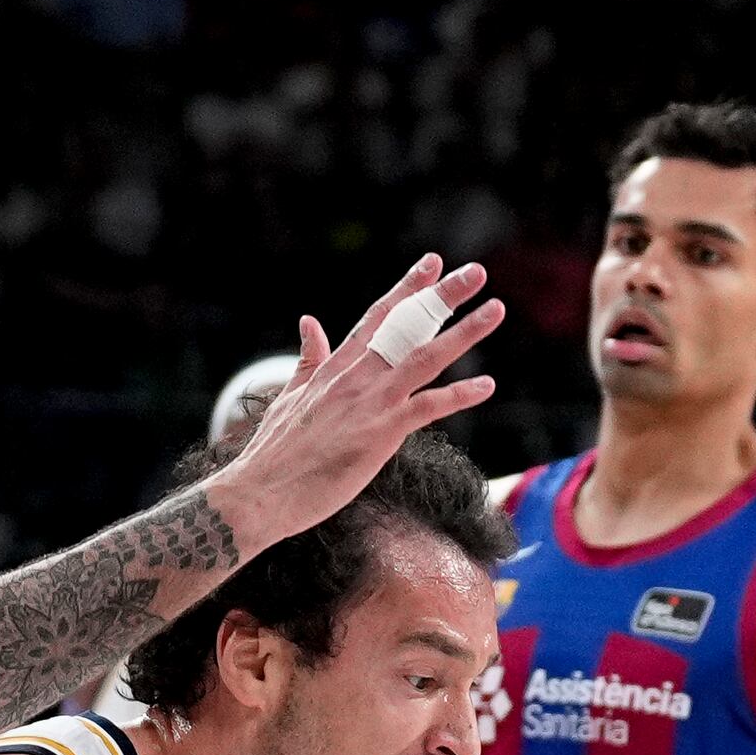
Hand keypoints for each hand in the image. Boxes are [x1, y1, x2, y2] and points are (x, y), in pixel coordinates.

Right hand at [208, 257, 505, 545]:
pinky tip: (487, 385)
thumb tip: (308, 321)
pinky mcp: (380, 433)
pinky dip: (458, 395)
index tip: (432, 263)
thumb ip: (308, 358)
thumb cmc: (275, 453)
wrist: (260, 491)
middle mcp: (357, 375)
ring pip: (425, 356)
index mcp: (337, 366)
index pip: (379, 315)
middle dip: (443, 296)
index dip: (408, 288)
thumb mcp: (290, 395)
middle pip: (409, 325)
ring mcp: (370, 402)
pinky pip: (428, 407)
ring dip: (464, 332)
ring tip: (495, 309)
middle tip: (476, 271)